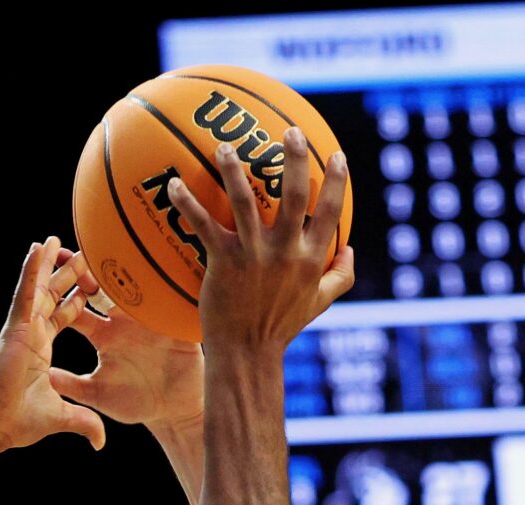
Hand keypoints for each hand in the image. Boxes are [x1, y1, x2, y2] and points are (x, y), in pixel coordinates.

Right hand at [0, 238, 109, 453]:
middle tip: (82, 251)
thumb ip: (84, 423)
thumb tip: (100, 442)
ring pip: (39, 288)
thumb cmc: (18, 421)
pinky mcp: (16, 328)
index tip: (91, 285)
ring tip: (55, 239)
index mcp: (42, 347)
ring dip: (48, 263)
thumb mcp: (62, 417)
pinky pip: (26, 293)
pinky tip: (38, 248)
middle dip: (68, 274)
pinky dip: (31, 271)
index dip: (78, 300)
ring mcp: (24, 328)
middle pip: (54, 295)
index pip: (65, 316)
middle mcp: (33, 333)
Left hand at [45, 252, 207, 434]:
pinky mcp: (173, 323)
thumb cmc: (135, 404)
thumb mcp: (98, 394)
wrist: (173, 411)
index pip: (77, 308)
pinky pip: (168, 300)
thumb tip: (43, 375)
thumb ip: (72, 385)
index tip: (45, 274)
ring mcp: (149, 319)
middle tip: (75, 250)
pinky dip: (164, 284)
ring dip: (124, 268)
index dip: (62, 292)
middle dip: (89, 269)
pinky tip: (156, 266)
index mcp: (103, 335)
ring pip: (134, 286)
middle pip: (103, 288)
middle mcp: (123, 322)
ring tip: (113, 246)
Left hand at [168, 127, 354, 354]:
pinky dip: (187, 204)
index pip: (331, 212)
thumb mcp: (319, 303)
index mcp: (312, 259)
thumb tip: (351, 249)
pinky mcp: (223, 263)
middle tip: (289, 130)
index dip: (336, 181)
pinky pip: (203, 227)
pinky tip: (173, 184)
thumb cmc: (281, 328)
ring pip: (245, 204)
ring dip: (234, 171)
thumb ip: (341, 276)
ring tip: (225, 146)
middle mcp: (286, 253)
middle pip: (295, 196)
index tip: (335, 154)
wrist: (247, 354)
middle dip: (295, 160)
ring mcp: (253, 256)